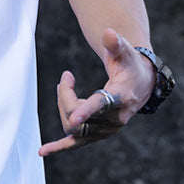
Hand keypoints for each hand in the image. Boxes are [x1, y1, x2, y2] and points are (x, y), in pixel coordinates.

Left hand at [39, 28, 154, 155]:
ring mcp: (106, 130)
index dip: (87, 110)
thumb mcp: (125, 52)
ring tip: (66, 84)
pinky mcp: (97, 134)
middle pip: (78, 115)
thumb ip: (116, 43)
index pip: (102, 105)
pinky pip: (75, 144)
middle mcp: (115, 119)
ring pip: (73, 127)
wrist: (142, 84)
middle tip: (66, 76)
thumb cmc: (130, 64)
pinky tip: (42, 151)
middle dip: (65, 95)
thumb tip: (108, 32)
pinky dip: (59, 148)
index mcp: (122, 98)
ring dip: (63, 106)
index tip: (74, 117)